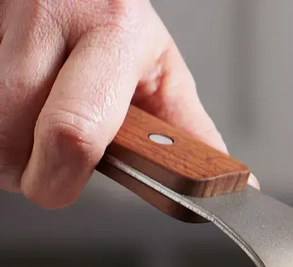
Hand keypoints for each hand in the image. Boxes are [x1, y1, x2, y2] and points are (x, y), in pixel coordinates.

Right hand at [1, 0, 228, 208]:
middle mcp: (53, 19)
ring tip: (31, 124)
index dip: (59, 177)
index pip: (73, 129)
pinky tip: (11, 104)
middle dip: (23, 168)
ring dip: (3, 146)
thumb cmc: (114, 21)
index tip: (60, 187)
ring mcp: (7, 19)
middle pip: (10, 137)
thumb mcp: (159, 67)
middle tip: (45, 160)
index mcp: (113, 35)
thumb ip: (188, 127)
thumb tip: (235, 184)